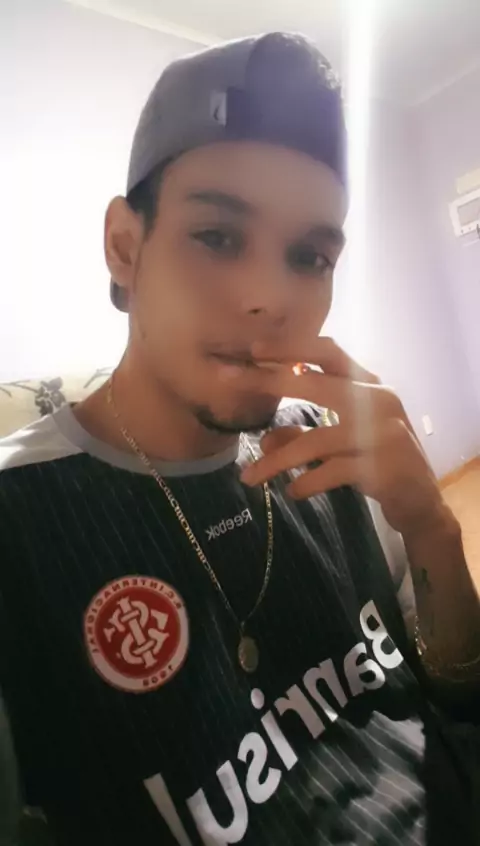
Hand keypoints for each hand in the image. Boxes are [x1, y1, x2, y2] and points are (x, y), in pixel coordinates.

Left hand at [241, 338, 447, 537]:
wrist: (421, 501)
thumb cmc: (377, 463)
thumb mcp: (339, 444)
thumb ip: (303, 436)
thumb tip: (262, 441)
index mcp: (370, 386)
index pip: (328, 353)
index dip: (291, 347)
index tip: (254, 349)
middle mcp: (379, 400)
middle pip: (316, 383)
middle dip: (269, 381)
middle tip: (230, 380)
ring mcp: (383, 433)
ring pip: (315, 440)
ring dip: (276, 461)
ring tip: (248, 478)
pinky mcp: (382, 467)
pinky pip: (330, 471)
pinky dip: (306, 483)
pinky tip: (292, 492)